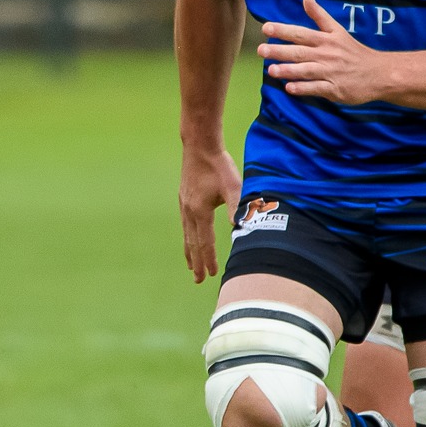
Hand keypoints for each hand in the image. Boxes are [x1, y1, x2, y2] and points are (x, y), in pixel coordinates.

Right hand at [179, 145, 241, 283]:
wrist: (199, 146)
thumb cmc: (218, 165)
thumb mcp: (233, 186)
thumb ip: (238, 207)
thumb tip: (241, 228)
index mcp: (200, 212)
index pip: (205, 242)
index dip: (209, 260)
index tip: (212, 275)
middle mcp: (189, 212)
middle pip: (193, 243)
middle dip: (197, 263)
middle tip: (199, 280)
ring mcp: (184, 205)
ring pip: (187, 235)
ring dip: (189, 253)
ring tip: (190, 267)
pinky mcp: (183, 198)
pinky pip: (185, 225)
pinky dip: (187, 238)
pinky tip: (188, 239)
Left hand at [257, 0, 390, 105]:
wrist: (379, 73)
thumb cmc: (353, 51)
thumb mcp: (338, 30)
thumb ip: (319, 15)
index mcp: (326, 39)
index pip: (301, 33)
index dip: (283, 30)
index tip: (266, 28)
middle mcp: (327, 55)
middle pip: (300, 52)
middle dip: (280, 50)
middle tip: (261, 50)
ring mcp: (331, 72)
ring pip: (307, 70)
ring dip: (288, 70)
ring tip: (271, 70)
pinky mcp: (335, 89)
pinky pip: (316, 88)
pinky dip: (303, 88)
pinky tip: (289, 87)